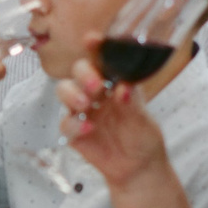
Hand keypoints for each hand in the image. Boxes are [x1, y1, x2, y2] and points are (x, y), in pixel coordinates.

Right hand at [57, 57, 166, 186]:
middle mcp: (95, 93)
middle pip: (78, 71)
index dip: (95, 47)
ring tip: (86, 104)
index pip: (101, 59)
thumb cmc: (142, 136)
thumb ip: (132, 102)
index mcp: (113, 82)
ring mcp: (82, 111)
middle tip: (96, 86)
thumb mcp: (144, 118)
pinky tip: (89, 128)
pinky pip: (65, 123)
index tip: (92, 39)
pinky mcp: (74, 132)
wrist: (138, 167)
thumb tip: (123, 87)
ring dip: (72, 93)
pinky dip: (74, 124)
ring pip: (64, 90)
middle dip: (83, 73)